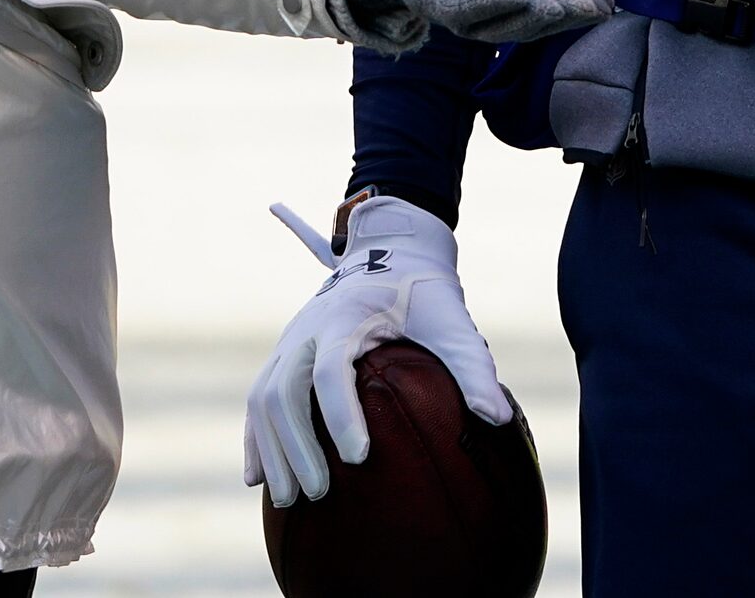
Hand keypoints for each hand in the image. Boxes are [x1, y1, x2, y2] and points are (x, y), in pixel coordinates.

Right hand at [243, 195, 510, 505]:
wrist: (387, 252)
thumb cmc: (423, 293)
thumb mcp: (452, 321)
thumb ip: (473, 367)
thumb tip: (499, 419)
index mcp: (345, 317)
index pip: (331, 369)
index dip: (341, 413)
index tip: (360, 457)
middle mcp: (307, 329)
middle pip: (284, 391)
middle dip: (298, 445)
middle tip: (322, 493)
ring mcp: (290, 343)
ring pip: (264, 400)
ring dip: (273, 451)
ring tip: (288, 502)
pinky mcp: (283, 356)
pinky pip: (259, 400)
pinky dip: (255, 440)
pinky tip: (258, 481)